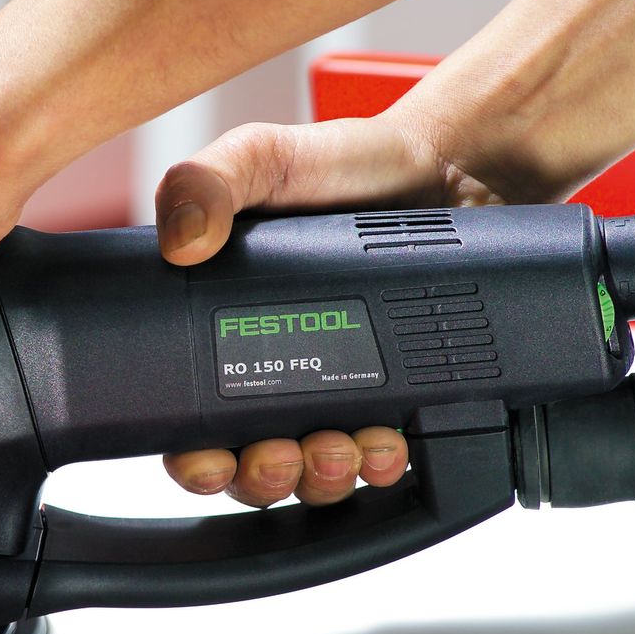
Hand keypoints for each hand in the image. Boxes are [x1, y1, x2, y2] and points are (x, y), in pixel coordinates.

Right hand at [153, 95, 575, 505]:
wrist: (456, 171)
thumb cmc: (352, 165)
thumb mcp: (266, 157)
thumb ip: (210, 180)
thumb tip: (178, 241)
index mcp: (227, 325)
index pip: (190, 418)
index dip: (192, 455)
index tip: (208, 459)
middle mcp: (280, 368)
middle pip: (250, 463)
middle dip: (263, 475)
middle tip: (284, 453)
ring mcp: (341, 389)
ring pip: (314, 472)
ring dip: (322, 476)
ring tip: (343, 446)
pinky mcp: (398, 396)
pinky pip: (381, 458)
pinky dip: (382, 464)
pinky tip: (390, 444)